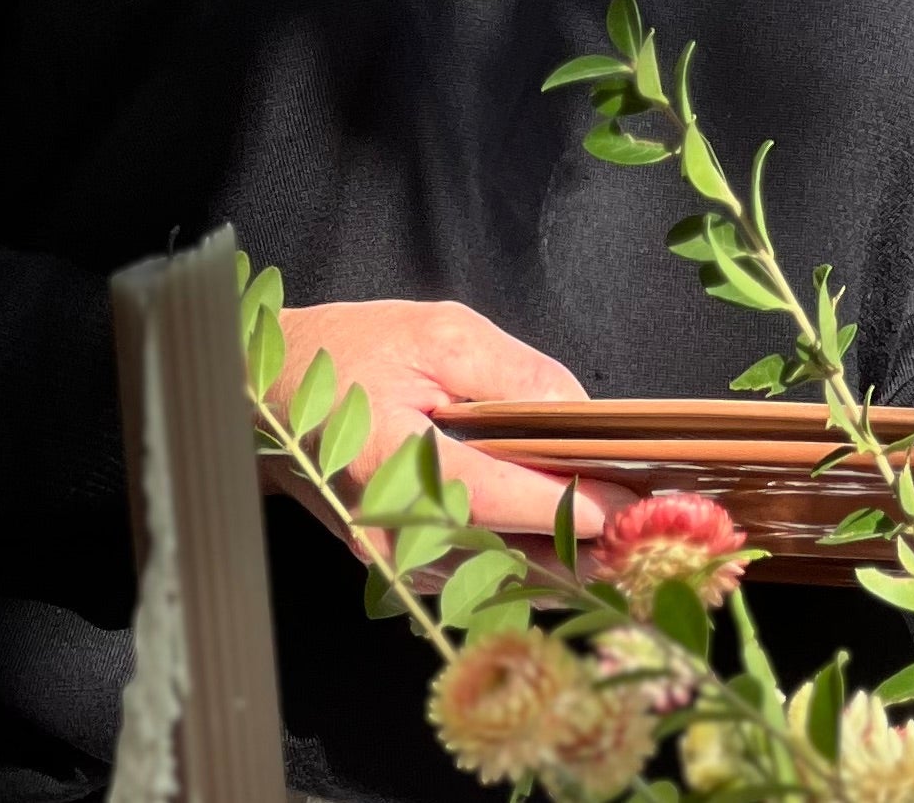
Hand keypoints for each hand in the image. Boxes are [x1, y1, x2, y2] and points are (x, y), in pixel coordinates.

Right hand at [271, 300, 640, 552]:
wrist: (257, 395)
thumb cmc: (347, 353)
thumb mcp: (440, 334)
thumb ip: (517, 378)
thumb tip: (583, 418)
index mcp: (407, 471)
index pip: (519, 502)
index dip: (589, 505)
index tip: (644, 500)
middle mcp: (401, 537)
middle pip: (519, 558)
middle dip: (591, 548)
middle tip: (655, 534)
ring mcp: (396, 564)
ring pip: (500, 579)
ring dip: (565, 566)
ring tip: (628, 545)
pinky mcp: (398, 571)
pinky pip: (476, 578)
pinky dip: (525, 566)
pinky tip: (567, 547)